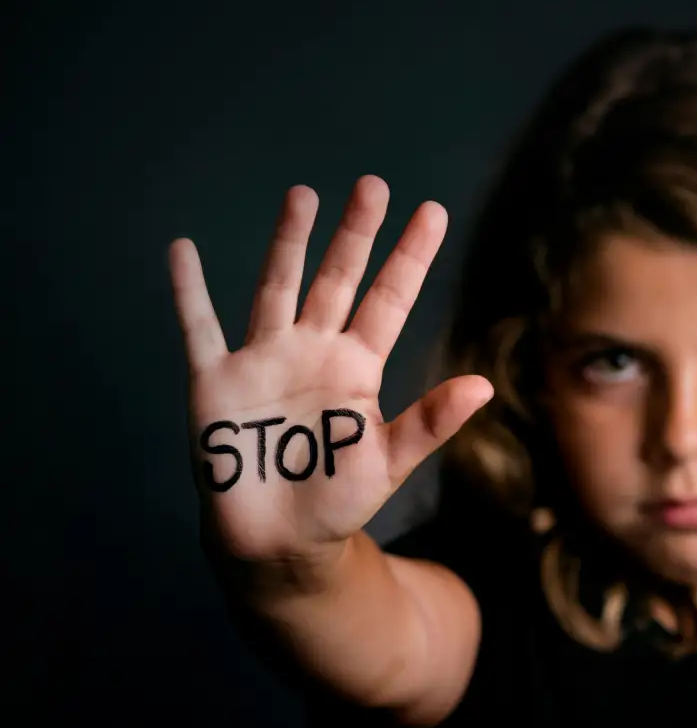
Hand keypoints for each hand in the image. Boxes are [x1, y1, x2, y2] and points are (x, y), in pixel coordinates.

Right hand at [168, 175, 492, 566]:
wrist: (278, 543)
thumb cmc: (337, 502)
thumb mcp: (390, 461)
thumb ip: (431, 422)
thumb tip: (485, 385)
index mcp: (358, 369)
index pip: (389, 300)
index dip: (410, 258)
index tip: (433, 212)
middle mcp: (313, 353)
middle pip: (337, 280)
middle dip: (355, 234)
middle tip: (373, 185)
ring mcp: (263, 362)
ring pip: (276, 288)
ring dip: (287, 243)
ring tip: (302, 195)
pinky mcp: (215, 383)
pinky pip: (199, 328)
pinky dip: (187, 292)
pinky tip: (180, 252)